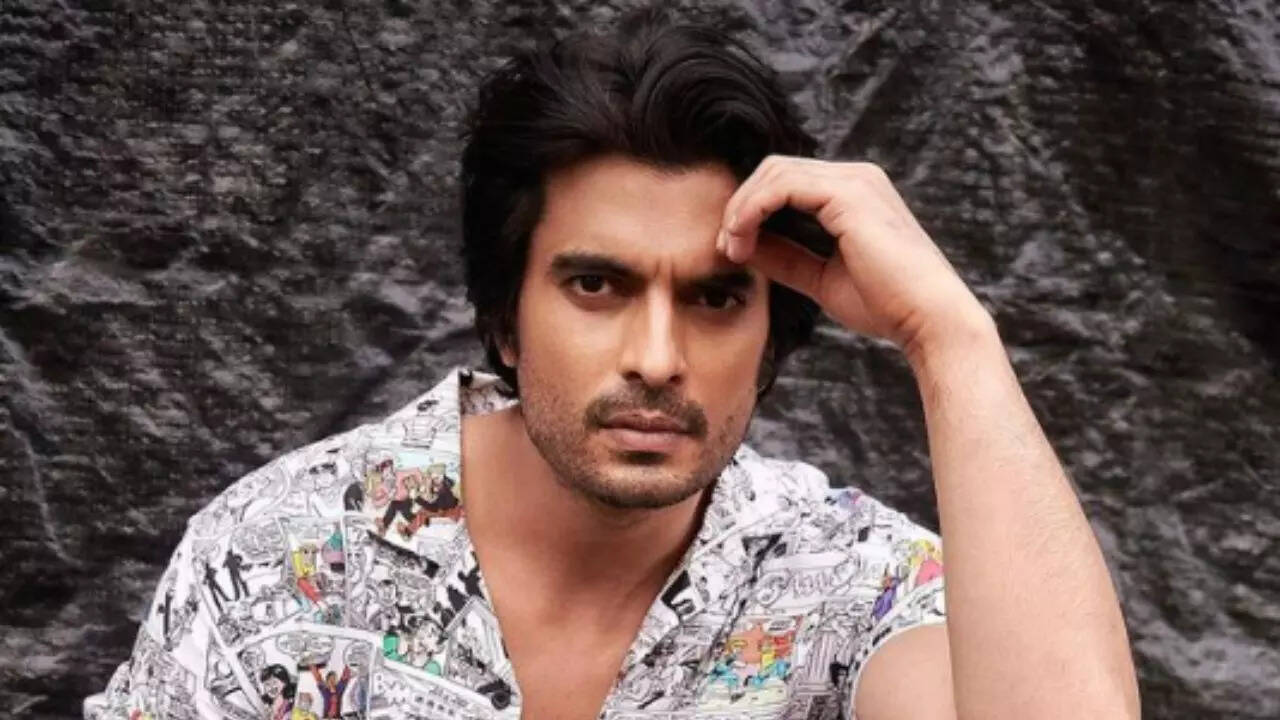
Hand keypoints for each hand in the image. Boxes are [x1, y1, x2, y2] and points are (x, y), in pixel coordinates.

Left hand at [717, 156, 991, 358]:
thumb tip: (738, 245)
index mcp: (853, 193)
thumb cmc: (884, 304)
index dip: (750, 210)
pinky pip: (782, 186)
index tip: (732, 250)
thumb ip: (784, 257)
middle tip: (725, 247)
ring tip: (730, 247)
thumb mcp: (820, 278)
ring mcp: (854, 180)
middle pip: (775, 170)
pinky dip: (752, 209)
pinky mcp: (848, 194)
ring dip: (741, 208)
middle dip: (740, 205)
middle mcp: (855, 177)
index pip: (786, 182)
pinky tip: (741, 239)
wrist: (927, 320)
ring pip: (774, 173)